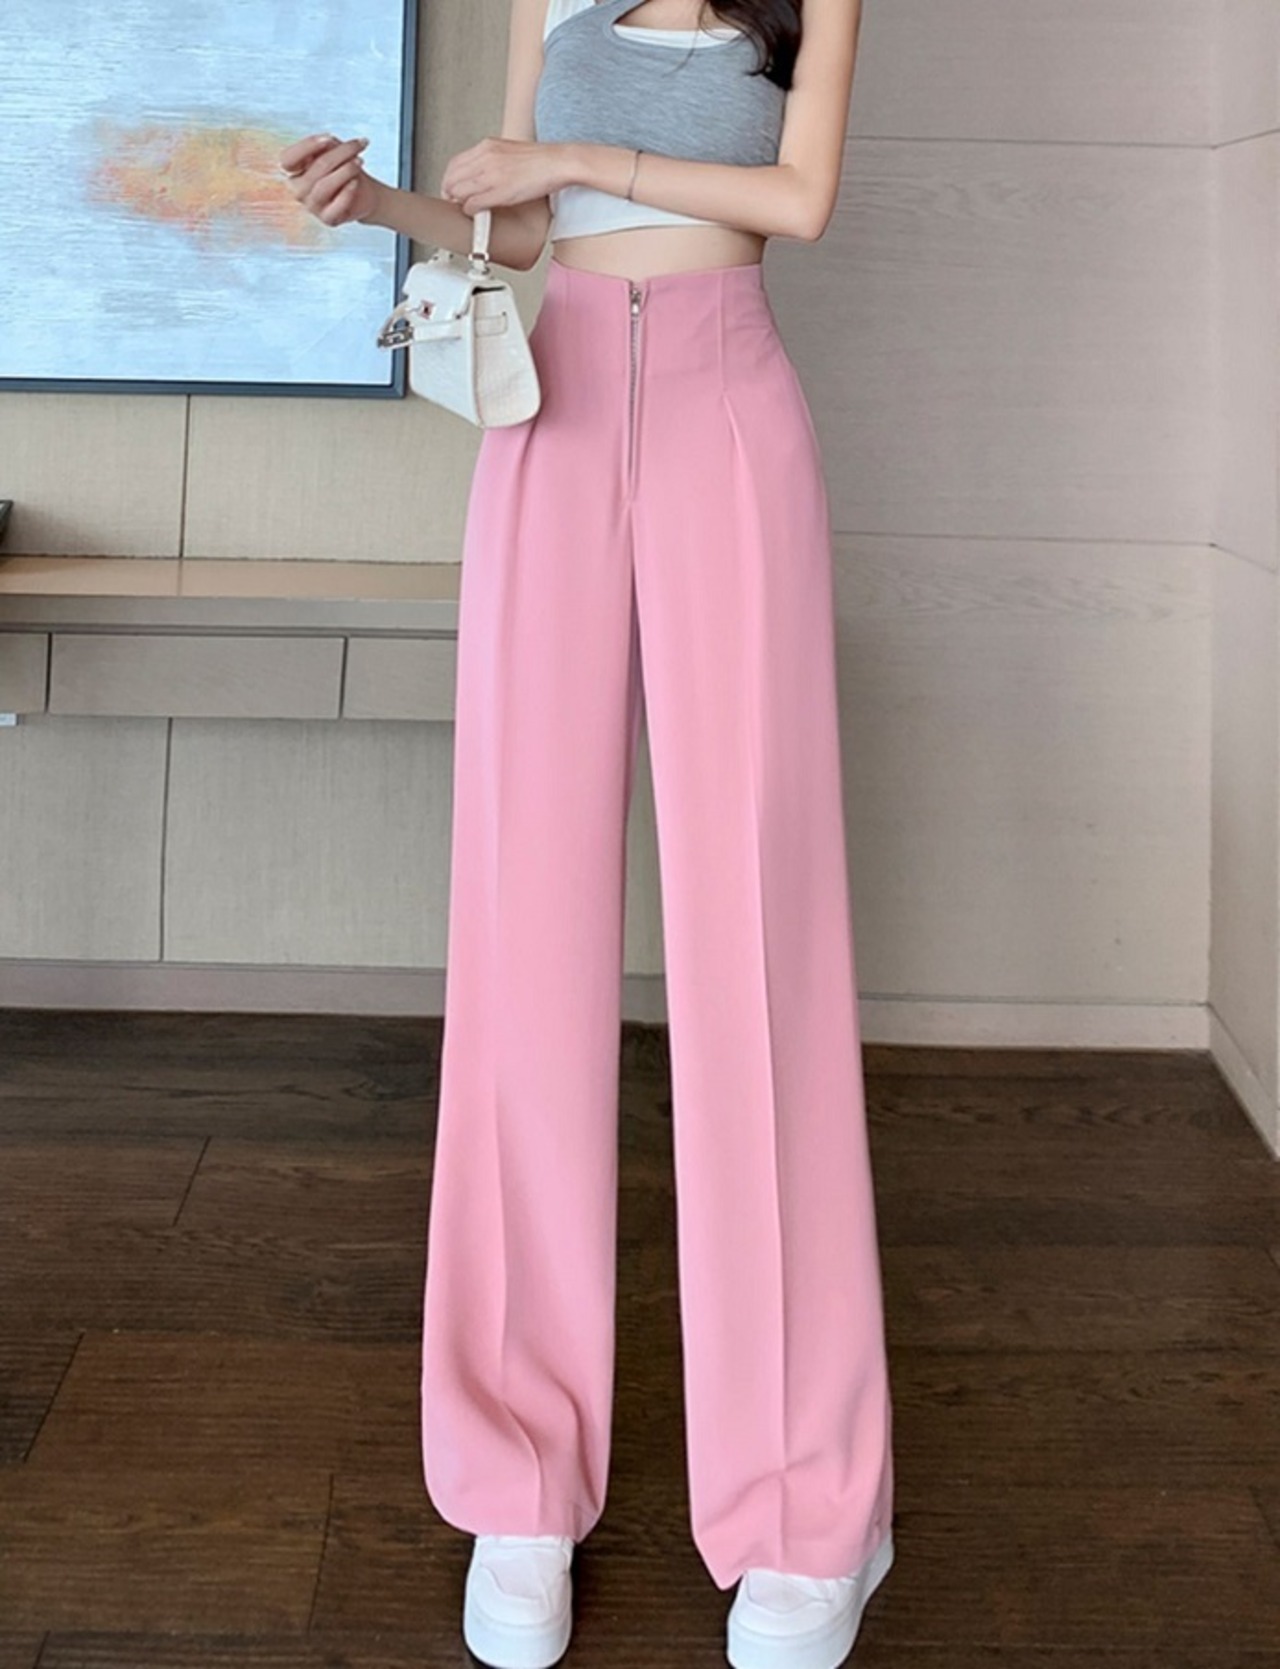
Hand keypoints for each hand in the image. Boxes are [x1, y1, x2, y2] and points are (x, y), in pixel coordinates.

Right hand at [279, 133, 382, 226]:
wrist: (363, 192)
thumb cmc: (343, 167)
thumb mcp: (333, 150)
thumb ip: (326, 144)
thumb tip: (328, 141)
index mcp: (292, 171)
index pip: (288, 159)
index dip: (307, 146)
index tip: (330, 137)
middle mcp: (298, 190)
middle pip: (315, 169)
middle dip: (339, 154)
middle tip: (357, 147)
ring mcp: (311, 206)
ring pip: (324, 186)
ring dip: (345, 171)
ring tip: (359, 161)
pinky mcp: (327, 219)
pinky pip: (335, 206)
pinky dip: (347, 192)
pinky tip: (355, 182)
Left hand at [439, 137, 569, 213]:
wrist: (559, 162)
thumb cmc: (540, 161)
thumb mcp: (509, 152)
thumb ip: (492, 160)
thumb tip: (481, 174)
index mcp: (487, 146)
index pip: (455, 163)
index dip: (450, 179)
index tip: (453, 189)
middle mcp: (485, 157)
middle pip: (452, 178)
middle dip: (450, 192)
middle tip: (455, 202)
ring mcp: (491, 174)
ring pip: (459, 191)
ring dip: (459, 202)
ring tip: (466, 208)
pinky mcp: (499, 191)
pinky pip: (473, 204)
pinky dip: (470, 211)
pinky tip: (476, 213)